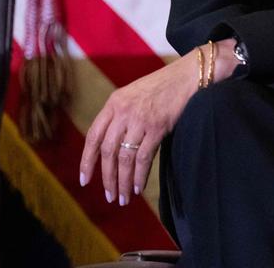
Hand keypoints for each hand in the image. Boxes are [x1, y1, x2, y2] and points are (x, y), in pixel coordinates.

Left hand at [79, 40, 237, 205]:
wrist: (188, 75)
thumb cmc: (163, 86)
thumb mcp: (134, 95)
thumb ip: (120, 116)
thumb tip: (111, 148)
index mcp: (114, 103)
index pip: (93, 137)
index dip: (87, 161)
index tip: (84, 180)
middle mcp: (123, 112)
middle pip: (108, 152)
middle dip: (107, 178)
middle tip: (110, 196)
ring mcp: (140, 119)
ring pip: (125, 158)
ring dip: (122, 181)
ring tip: (123, 198)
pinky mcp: (157, 126)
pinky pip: (143, 157)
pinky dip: (139, 175)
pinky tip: (138, 186)